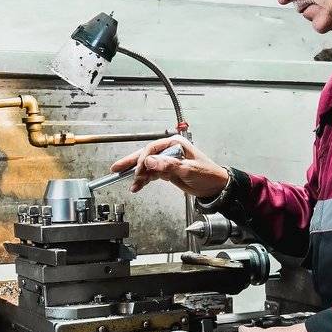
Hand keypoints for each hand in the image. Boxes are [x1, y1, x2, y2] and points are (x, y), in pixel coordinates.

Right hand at [109, 136, 228, 197]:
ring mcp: (167, 161)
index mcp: (175, 144)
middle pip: (145, 155)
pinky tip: (137, 186)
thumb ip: (168, 165)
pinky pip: (152, 174)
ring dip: (138, 175)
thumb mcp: (188, 169)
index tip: (138, 171)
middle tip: (116, 169)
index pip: (152, 149)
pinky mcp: (167, 171)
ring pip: (147, 166)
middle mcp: (169, 151)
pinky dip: (144, 180)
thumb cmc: (208, 174)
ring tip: (131, 185)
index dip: (143, 160)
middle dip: (131, 163)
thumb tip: (150, 161)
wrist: (215, 187)